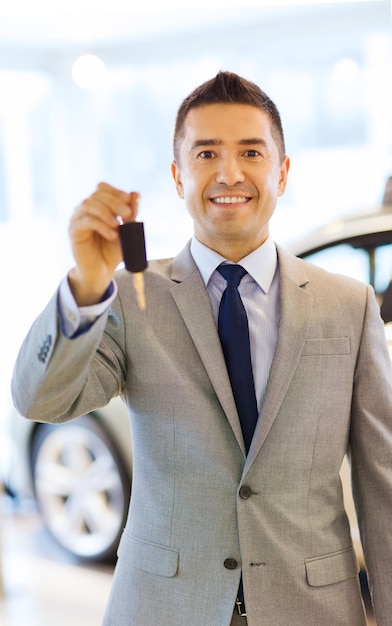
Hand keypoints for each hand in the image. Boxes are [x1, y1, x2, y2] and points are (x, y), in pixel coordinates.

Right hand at [68, 182, 139, 304]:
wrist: (102, 270)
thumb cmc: (113, 250)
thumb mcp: (127, 230)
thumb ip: (131, 213)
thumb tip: (135, 194)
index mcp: (96, 205)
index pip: (102, 188)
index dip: (116, 192)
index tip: (130, 202)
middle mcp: (84, 209)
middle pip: (96, 194)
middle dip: (115, 202)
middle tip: (128, 214)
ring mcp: (77, 218)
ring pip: (89, 204)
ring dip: (106, 212)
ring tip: (118, 225)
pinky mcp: (74, 231)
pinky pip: (86, 221)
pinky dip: (101, 225)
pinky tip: (112, 235)